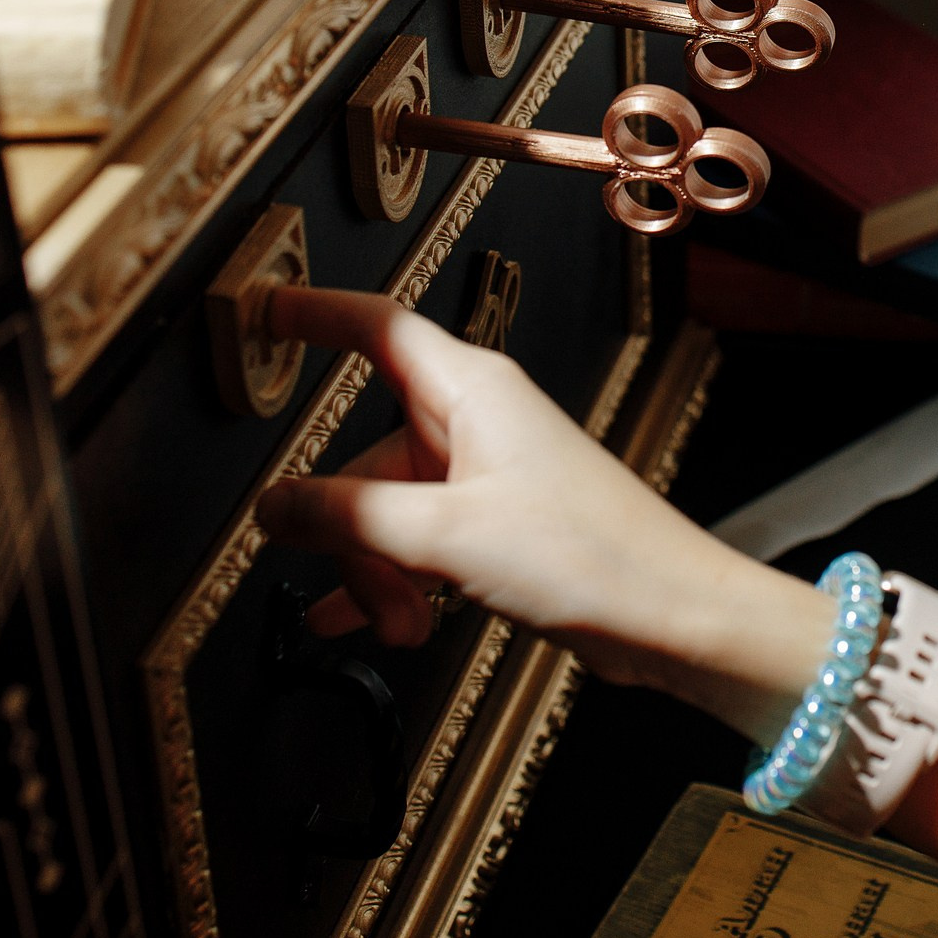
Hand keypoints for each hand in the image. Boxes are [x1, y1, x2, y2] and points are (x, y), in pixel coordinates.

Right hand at [252, 288, 829, 734]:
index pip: (377, 327)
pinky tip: (379, 627)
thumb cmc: (594, 555)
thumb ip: (349, 518)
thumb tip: (275, 506)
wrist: (671, 615)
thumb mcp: (447, 535)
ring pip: (392, 509)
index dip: (317, 314)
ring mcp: (490, 477)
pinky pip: (422, 542)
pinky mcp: (502, 526)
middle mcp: (479, 423)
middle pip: (369, 451)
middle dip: (351, 529)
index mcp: (472, 391)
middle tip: (360, 589)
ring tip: (398, 626)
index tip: (265, 311)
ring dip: (381, 572)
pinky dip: (400, 582)